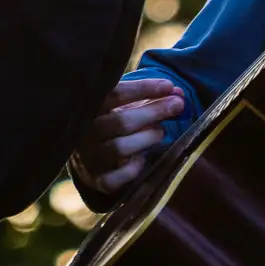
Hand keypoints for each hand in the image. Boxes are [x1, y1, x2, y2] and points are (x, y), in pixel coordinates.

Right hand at [71, 78, 187, 196]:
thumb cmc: (110, 122)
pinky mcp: (97, 180)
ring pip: (120, 148)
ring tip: (161, 132)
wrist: (87, 156)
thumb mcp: (123, 105)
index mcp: (89, 107)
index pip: (116, 93)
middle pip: (121, 121)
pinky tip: (142, 160)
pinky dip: (132, 169)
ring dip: (146, 138)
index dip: (144, 88)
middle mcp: (85, 132)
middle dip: (153, 112)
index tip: (169, 86)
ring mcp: (89, 157)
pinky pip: (115, 178)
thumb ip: (148, 99)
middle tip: (177, 105)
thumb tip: (178, 93)